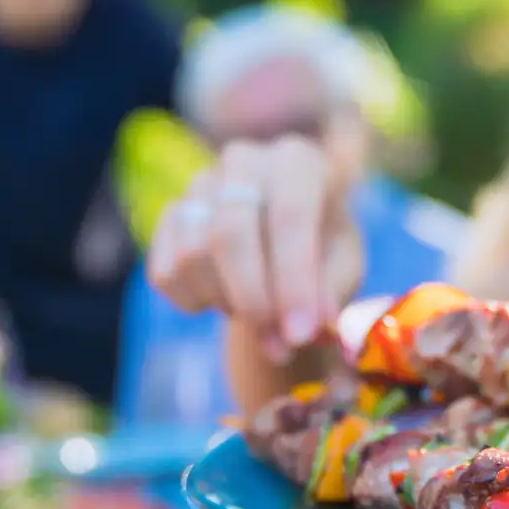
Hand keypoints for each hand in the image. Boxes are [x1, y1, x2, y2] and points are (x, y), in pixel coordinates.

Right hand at [147, 135, 363, 359]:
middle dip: (253, 301)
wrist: (283, 247)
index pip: (289, 214)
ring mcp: (200, 184)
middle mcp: (244, 161)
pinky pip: (166, 273)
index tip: (300, 336)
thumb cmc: (323, 254)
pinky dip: (194, 303)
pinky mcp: (169, 216)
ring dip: (226, 302)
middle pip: (229, 233)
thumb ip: (329, 292)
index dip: (293, 280)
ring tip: (259, 312)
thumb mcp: (342, 269)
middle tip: (278, 347)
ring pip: (193, 256)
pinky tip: (224, 300)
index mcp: (299, 162)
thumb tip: (309, 328)